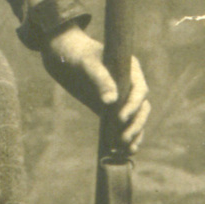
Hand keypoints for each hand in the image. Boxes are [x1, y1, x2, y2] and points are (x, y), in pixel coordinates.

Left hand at [41, 28, 148, 152]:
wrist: (63, 53)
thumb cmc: (76, 53)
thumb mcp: (86, 63)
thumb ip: (99, 79)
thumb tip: (110, 102)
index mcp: (131, 69)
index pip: (140, 90)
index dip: (133, 105)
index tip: (120, 117)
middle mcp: (130, 84)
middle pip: (141, 107)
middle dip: (135, 124)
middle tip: (122, 139)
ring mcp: (121, 96)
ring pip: (135, 118)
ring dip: (133, 134)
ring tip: (127, 150)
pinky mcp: (110, 107)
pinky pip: (122, 123)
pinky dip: (124, 136)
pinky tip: (124, 151)